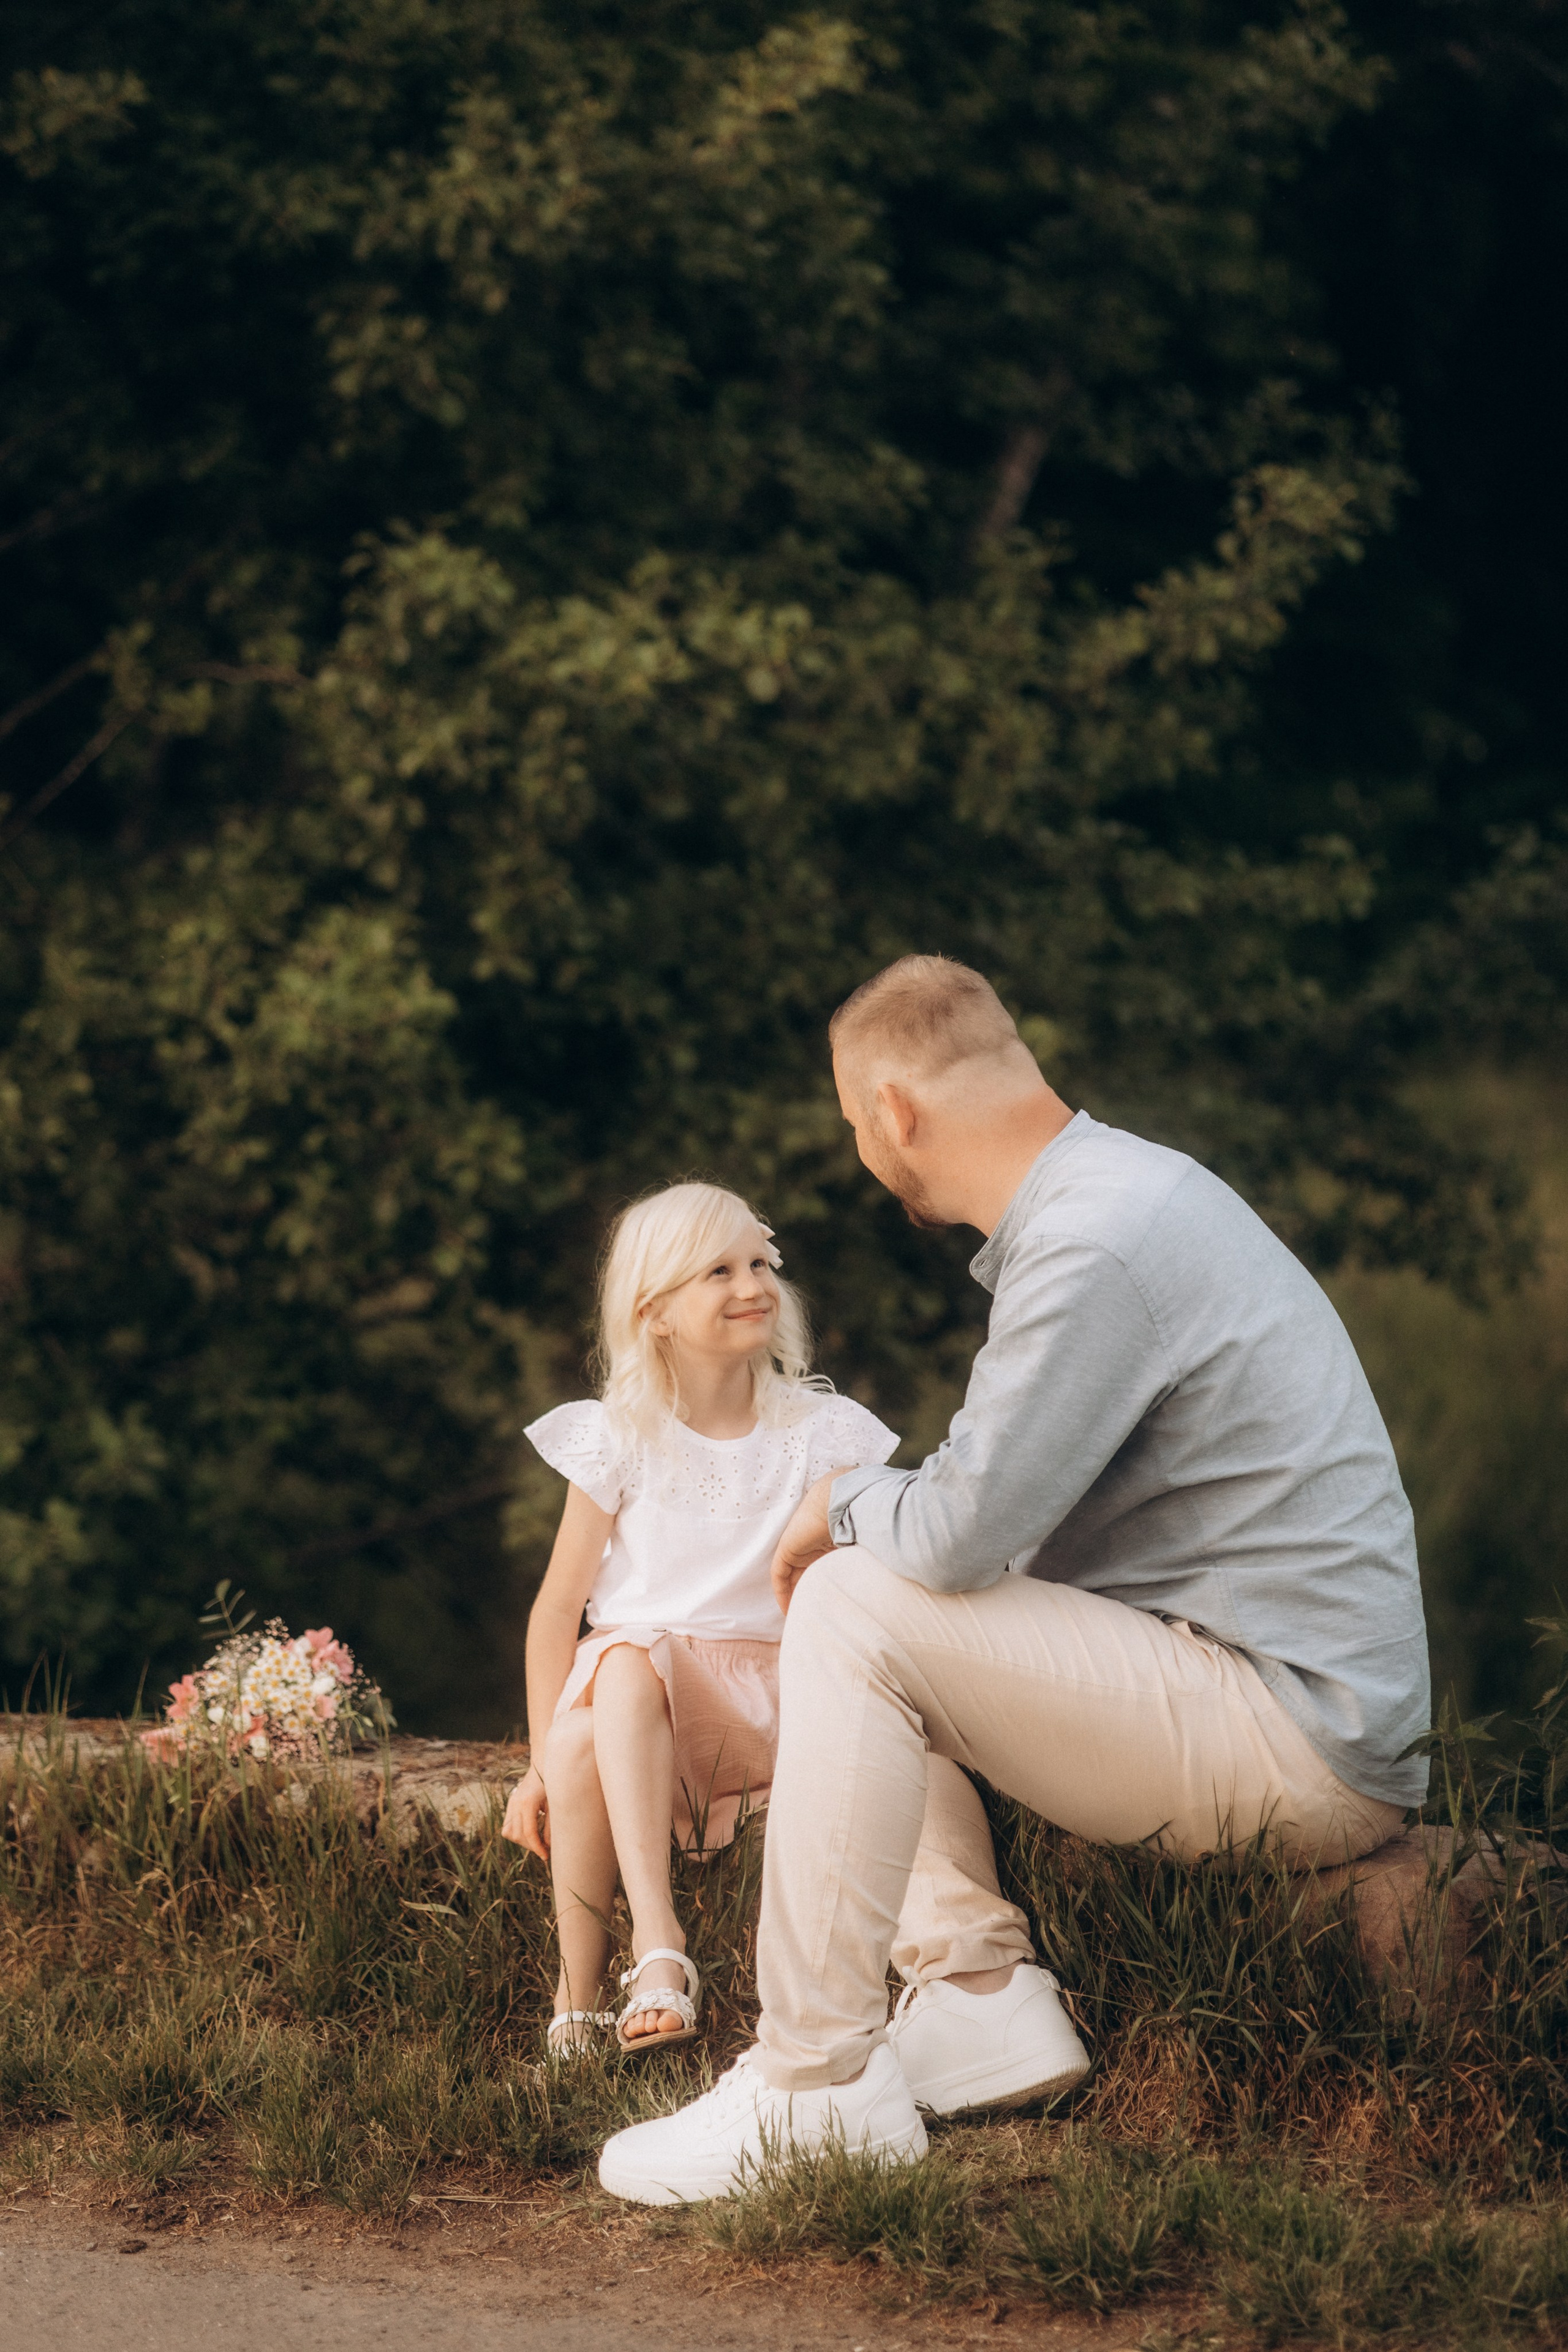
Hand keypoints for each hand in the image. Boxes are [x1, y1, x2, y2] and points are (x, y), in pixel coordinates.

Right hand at [502, 1765, 549, 1859]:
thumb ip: (550, 1826)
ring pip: (509, 1832)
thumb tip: (547, 1847)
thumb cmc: (553, 1784)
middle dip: (531, 1845)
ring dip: (522, 1841)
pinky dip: (517, 1833)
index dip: (537, 1847)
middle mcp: (516, 1803)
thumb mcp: (555, 1805)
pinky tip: (530, 1832)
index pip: (529, 1833)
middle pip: (518, 1835)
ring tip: (537, 1841)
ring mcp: (511, 1803)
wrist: (544, 1765)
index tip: (546, 1857)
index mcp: (527, 1802)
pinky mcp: (510, 1803)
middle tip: (545, 1849)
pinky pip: (508, 1825)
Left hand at [770, 1468, 853, 1616]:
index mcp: (830, 1544)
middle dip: (807, 1596)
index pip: (822, 1570)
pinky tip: (787, 1610)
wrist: (844, 1502)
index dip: (824, 1589)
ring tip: (800, 1618)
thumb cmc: (860, 1521)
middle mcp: (813, 1545)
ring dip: (794, 1597)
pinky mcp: (787, 1549)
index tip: (829, 1609)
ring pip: (792, 1577)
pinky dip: (781, 1592)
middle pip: (805, 1576)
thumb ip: (864, 1565)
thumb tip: (883, 1590)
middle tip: (812, 1619)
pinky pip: (779, 1575)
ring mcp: (799, 1546)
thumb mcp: (863, 1550)